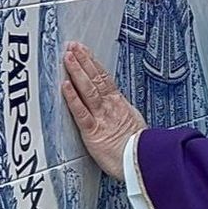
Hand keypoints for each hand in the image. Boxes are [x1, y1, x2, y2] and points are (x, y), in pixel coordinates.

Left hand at [60, 43, 145, 180]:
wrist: (142, 162)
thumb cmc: (139, 149)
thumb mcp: (134, 124)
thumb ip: (123, 113)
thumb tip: (120, 107)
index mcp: (118, 104)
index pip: (104, 78)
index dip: (93, 63)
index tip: (84, 51)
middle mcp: (109, 107)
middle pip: (95, 78)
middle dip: (83, 60)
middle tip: (73, 46)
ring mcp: (101, 117)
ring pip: (88, 89)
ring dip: (77, 71)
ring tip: (68, 57)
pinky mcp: (93, 132)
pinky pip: (81, 112)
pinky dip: (72, 98)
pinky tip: (65, 86)